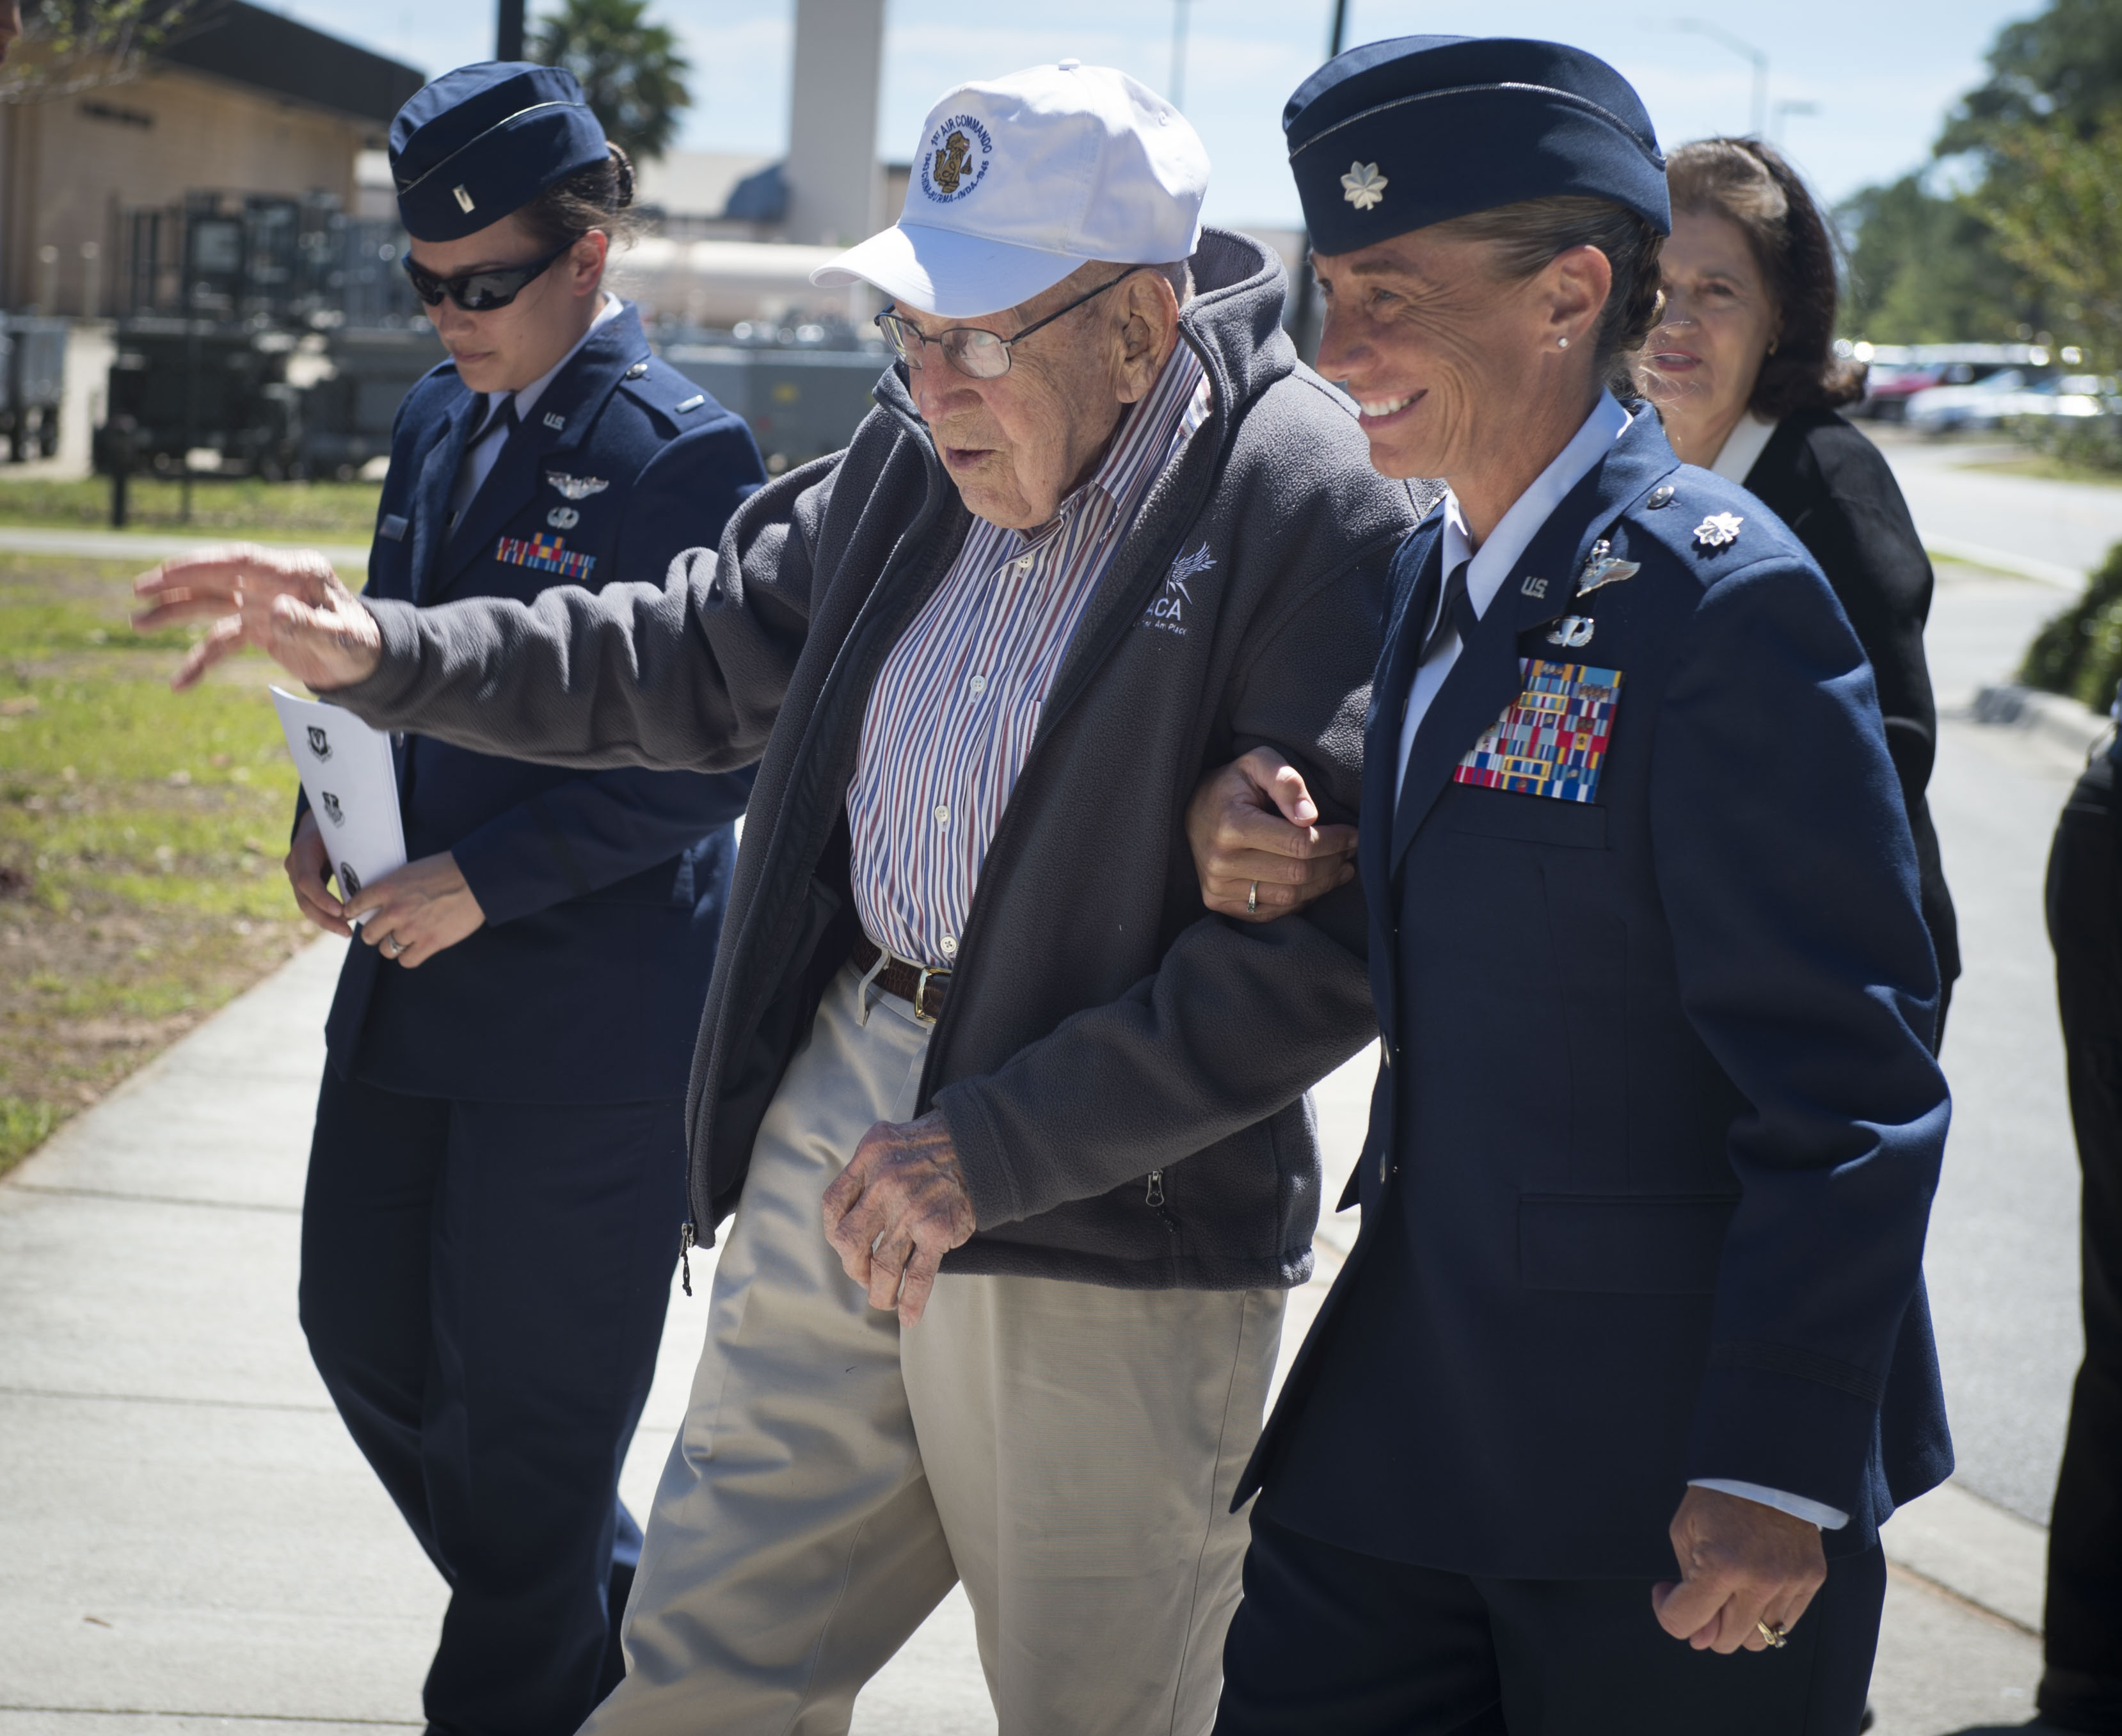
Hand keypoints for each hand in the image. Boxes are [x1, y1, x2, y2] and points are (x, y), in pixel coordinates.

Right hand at [132, 544, 381, 691]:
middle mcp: (276, 584)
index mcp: (298, 574)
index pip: (243, 560)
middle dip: (178, 582)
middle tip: (139, 589)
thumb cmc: (364, 646)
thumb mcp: (344, 640)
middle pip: (219, 577)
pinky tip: (181, 683)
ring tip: (137, 621)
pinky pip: (223, 641)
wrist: (372, 663)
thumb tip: (275, 613)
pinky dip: (201, 659)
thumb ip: (311, 627)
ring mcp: (265, 605)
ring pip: (212, 604)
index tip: (167, 571)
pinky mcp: (261, 628)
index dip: (203, 563)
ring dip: (175, 611)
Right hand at [284, 810, 352, 937]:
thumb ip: (353, 849)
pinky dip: (326, 916)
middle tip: (348, 931)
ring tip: (347, 932)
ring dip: (326, 921)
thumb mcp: (342, 832)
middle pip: (305, 900)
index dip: (322, 898)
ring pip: (306, 906)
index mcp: (303, 850)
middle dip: (325, 918)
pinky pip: (311, 904)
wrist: (318, 822)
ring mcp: (295, 875)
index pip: (306, 880)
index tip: (341, 911)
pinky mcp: (302, 884)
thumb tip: (379, 872)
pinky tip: (343, 925)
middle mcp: (295, 865)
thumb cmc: (336, 825)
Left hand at [345, 851, 486, 968]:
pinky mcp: (430, 943)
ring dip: (393, 946)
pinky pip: (407, 961)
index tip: (354, 915)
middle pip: (368, 935)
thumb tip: (383, 901)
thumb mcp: (410, 871)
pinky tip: (418, 948)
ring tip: (405, 939)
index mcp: (387, 888)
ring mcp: (411, 929)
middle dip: (375, 934)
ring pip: (386, 950)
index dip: (353, 912)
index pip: (355, 906)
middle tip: (384, 931)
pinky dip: (410, 956)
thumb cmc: (447, 869)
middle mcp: (395, 911)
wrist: (476, 879)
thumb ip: (393, 887)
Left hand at [820, 1110, 977, 1326]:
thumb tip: (849, 1212)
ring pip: (882, 1266)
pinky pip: (919, 1275)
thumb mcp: (887, 1141)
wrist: (980, 1146)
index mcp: (869, 1159)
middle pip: (848, 1241)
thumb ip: (865, 1170)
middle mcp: (885, 1185)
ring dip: (879, 1292)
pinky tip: (909, 1316)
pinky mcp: (937, 1231)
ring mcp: (911, 1211)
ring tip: (884, 1300)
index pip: (833, 1205)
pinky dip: (912, 1301)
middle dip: (853, 1267)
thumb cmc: (933, 1146)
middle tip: (863, 1276)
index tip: (844, 1245)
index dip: (833, 1232)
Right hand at [1187, 746, 1356, 922]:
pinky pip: (1270, 912)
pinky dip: (1299, 900)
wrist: (1192, 809)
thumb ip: (1286, 782)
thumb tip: (1309, 817)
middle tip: (1350, 851)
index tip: (1354, 834)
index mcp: (1232, 825)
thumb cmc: (1233, 784)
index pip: (1300, 844)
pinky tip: (1313, 884)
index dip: (1335, 841)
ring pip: (1288, 897)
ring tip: (1339, 866)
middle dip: (1333, 862)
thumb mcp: (1258, 763)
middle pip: (1298, 874)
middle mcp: (1220, 861)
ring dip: (1322, 884)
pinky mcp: (1217, 901)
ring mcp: (1217, 885)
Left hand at [1651, 1486, 1828, 1653]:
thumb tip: (1700, 1640)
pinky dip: (1765, 1614)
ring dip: (1737, 1624)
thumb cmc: (1716, 1497)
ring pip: (1759, 1640)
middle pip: (1724, 1641)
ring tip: (1729, 1588)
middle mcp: (1760, 1581)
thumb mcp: (1684, 1533)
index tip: (1667, 1592)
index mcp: (1720, 1566)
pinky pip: (1786, 1623)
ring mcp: (1791, 1582)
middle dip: (1704, 1623)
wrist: (1766, 1465)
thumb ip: (1687, 1588)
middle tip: (1700, 1590)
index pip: (1685, 1624)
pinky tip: (1754, 1584)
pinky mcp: (1812, 1579)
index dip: (1668, 1613)